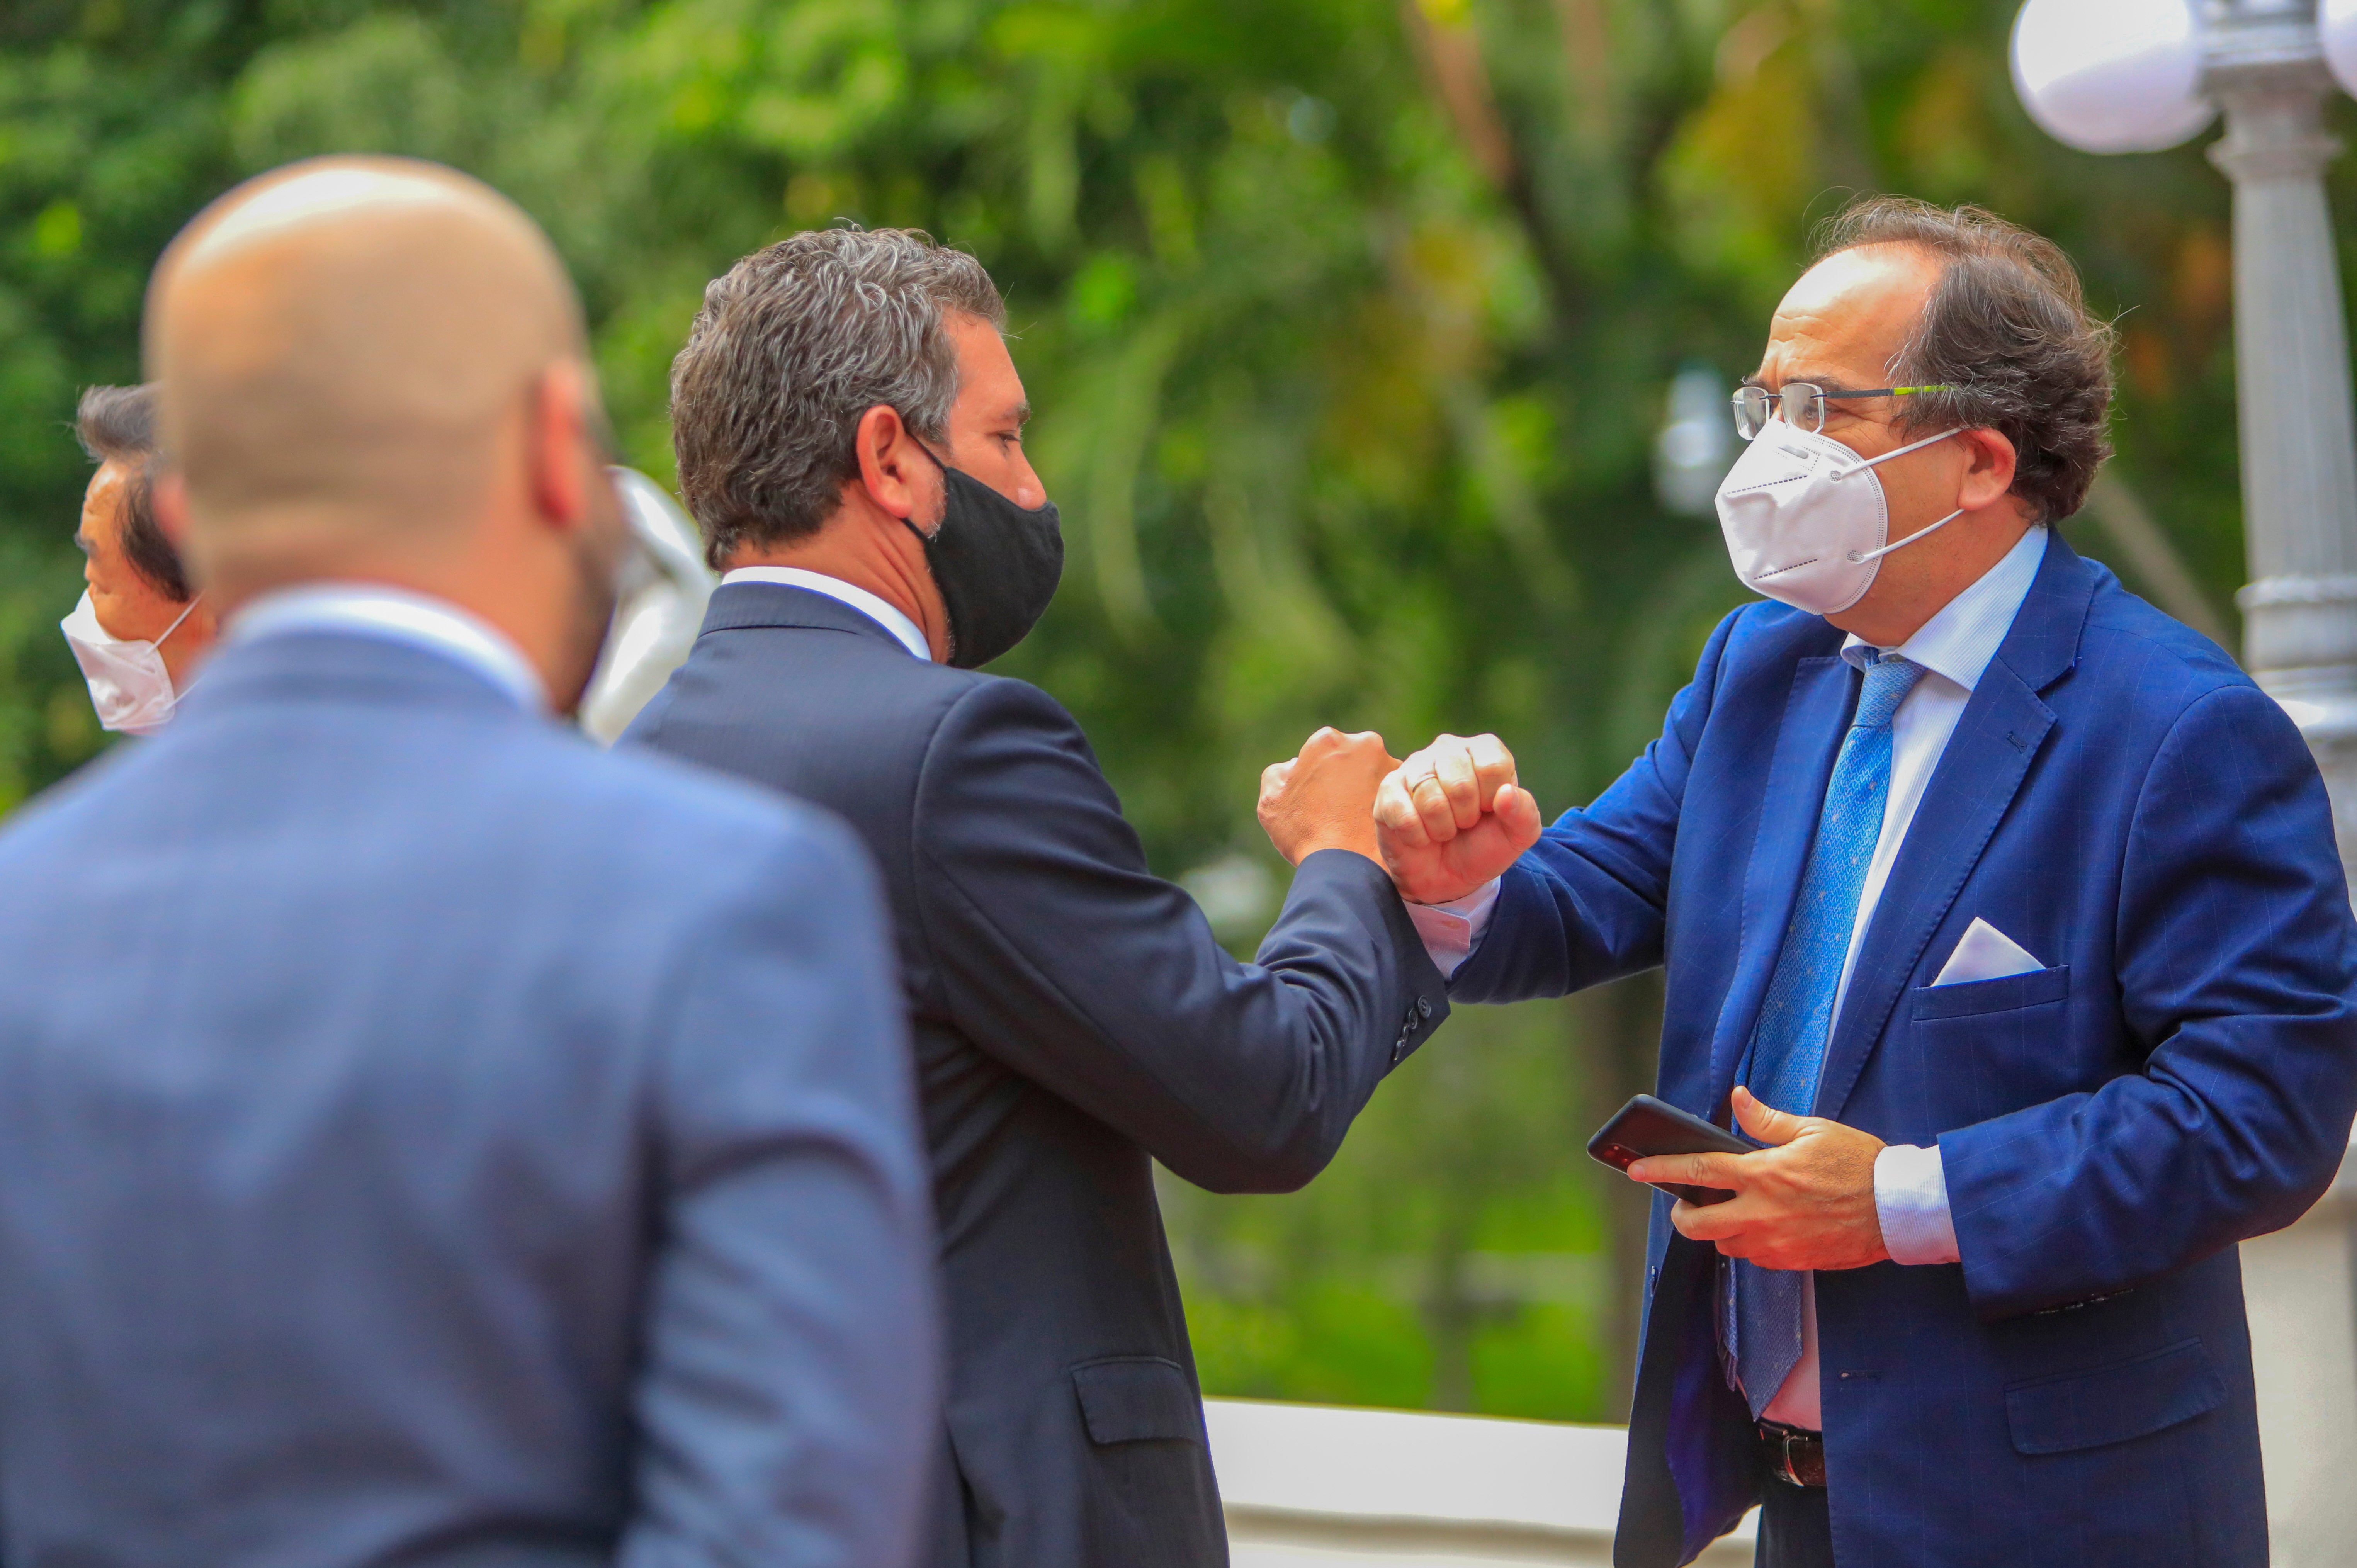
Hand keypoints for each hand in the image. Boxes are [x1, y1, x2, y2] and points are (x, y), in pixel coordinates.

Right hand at [1258, 727, 1401, 865]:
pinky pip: (1390, 790)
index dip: (1314, 775)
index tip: (1316, 797)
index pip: (1319, 751)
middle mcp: (1362, 743)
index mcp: (1326, 740)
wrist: (1345, 864)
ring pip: (1373, 770)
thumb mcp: (1271, 800)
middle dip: (1342, 774)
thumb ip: (1280, 773)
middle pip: (1349, 755)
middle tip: (1336, 806)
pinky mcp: (1405, 789)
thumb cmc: (1303, 831)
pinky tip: (1369, 822)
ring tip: (1354, 817)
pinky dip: (1380, 800)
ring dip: (1364, 785)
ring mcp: (1389, 764)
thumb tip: (1295, 767)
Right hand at [1373, 732, 1542, 904]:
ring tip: (1443, 830)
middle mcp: (1448, 749)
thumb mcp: (1516, 836)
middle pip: (1461, 784)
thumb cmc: (1482, 846)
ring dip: (1441, 829)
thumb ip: (1525, 814)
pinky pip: (1403, 814)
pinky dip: (1417, 836)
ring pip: (1430, 799)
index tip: (1488, 812)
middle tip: (1463, 824)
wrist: (1446, 877)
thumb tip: (1507, 793)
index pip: (1492, 767)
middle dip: (1465, 817)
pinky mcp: (1388, 789)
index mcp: (1484, 751)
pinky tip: (1420, 836)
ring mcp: (1415, 767)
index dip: (1492, 801)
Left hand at [1626, 1087, 1888, 1271]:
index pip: (1697, 1171)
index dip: (1660, 1170)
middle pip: (1698, 1225)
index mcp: (1763, 1175)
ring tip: (1730, 1211)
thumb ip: (1767, 1119)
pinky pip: (1755, 1258)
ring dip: (1718, 1230)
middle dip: (1681, 1215)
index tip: (1636, 1170)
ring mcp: (1776, 1243)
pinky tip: (1762, 1226)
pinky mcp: (1793, 1262)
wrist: (1897, 1208)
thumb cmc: (1858, 1164)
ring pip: (1725, 1245)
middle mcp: (1762, 1214)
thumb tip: (1738, 1097)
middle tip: (1683, 1204)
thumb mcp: (1812, 1130)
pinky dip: (1749, 1244)